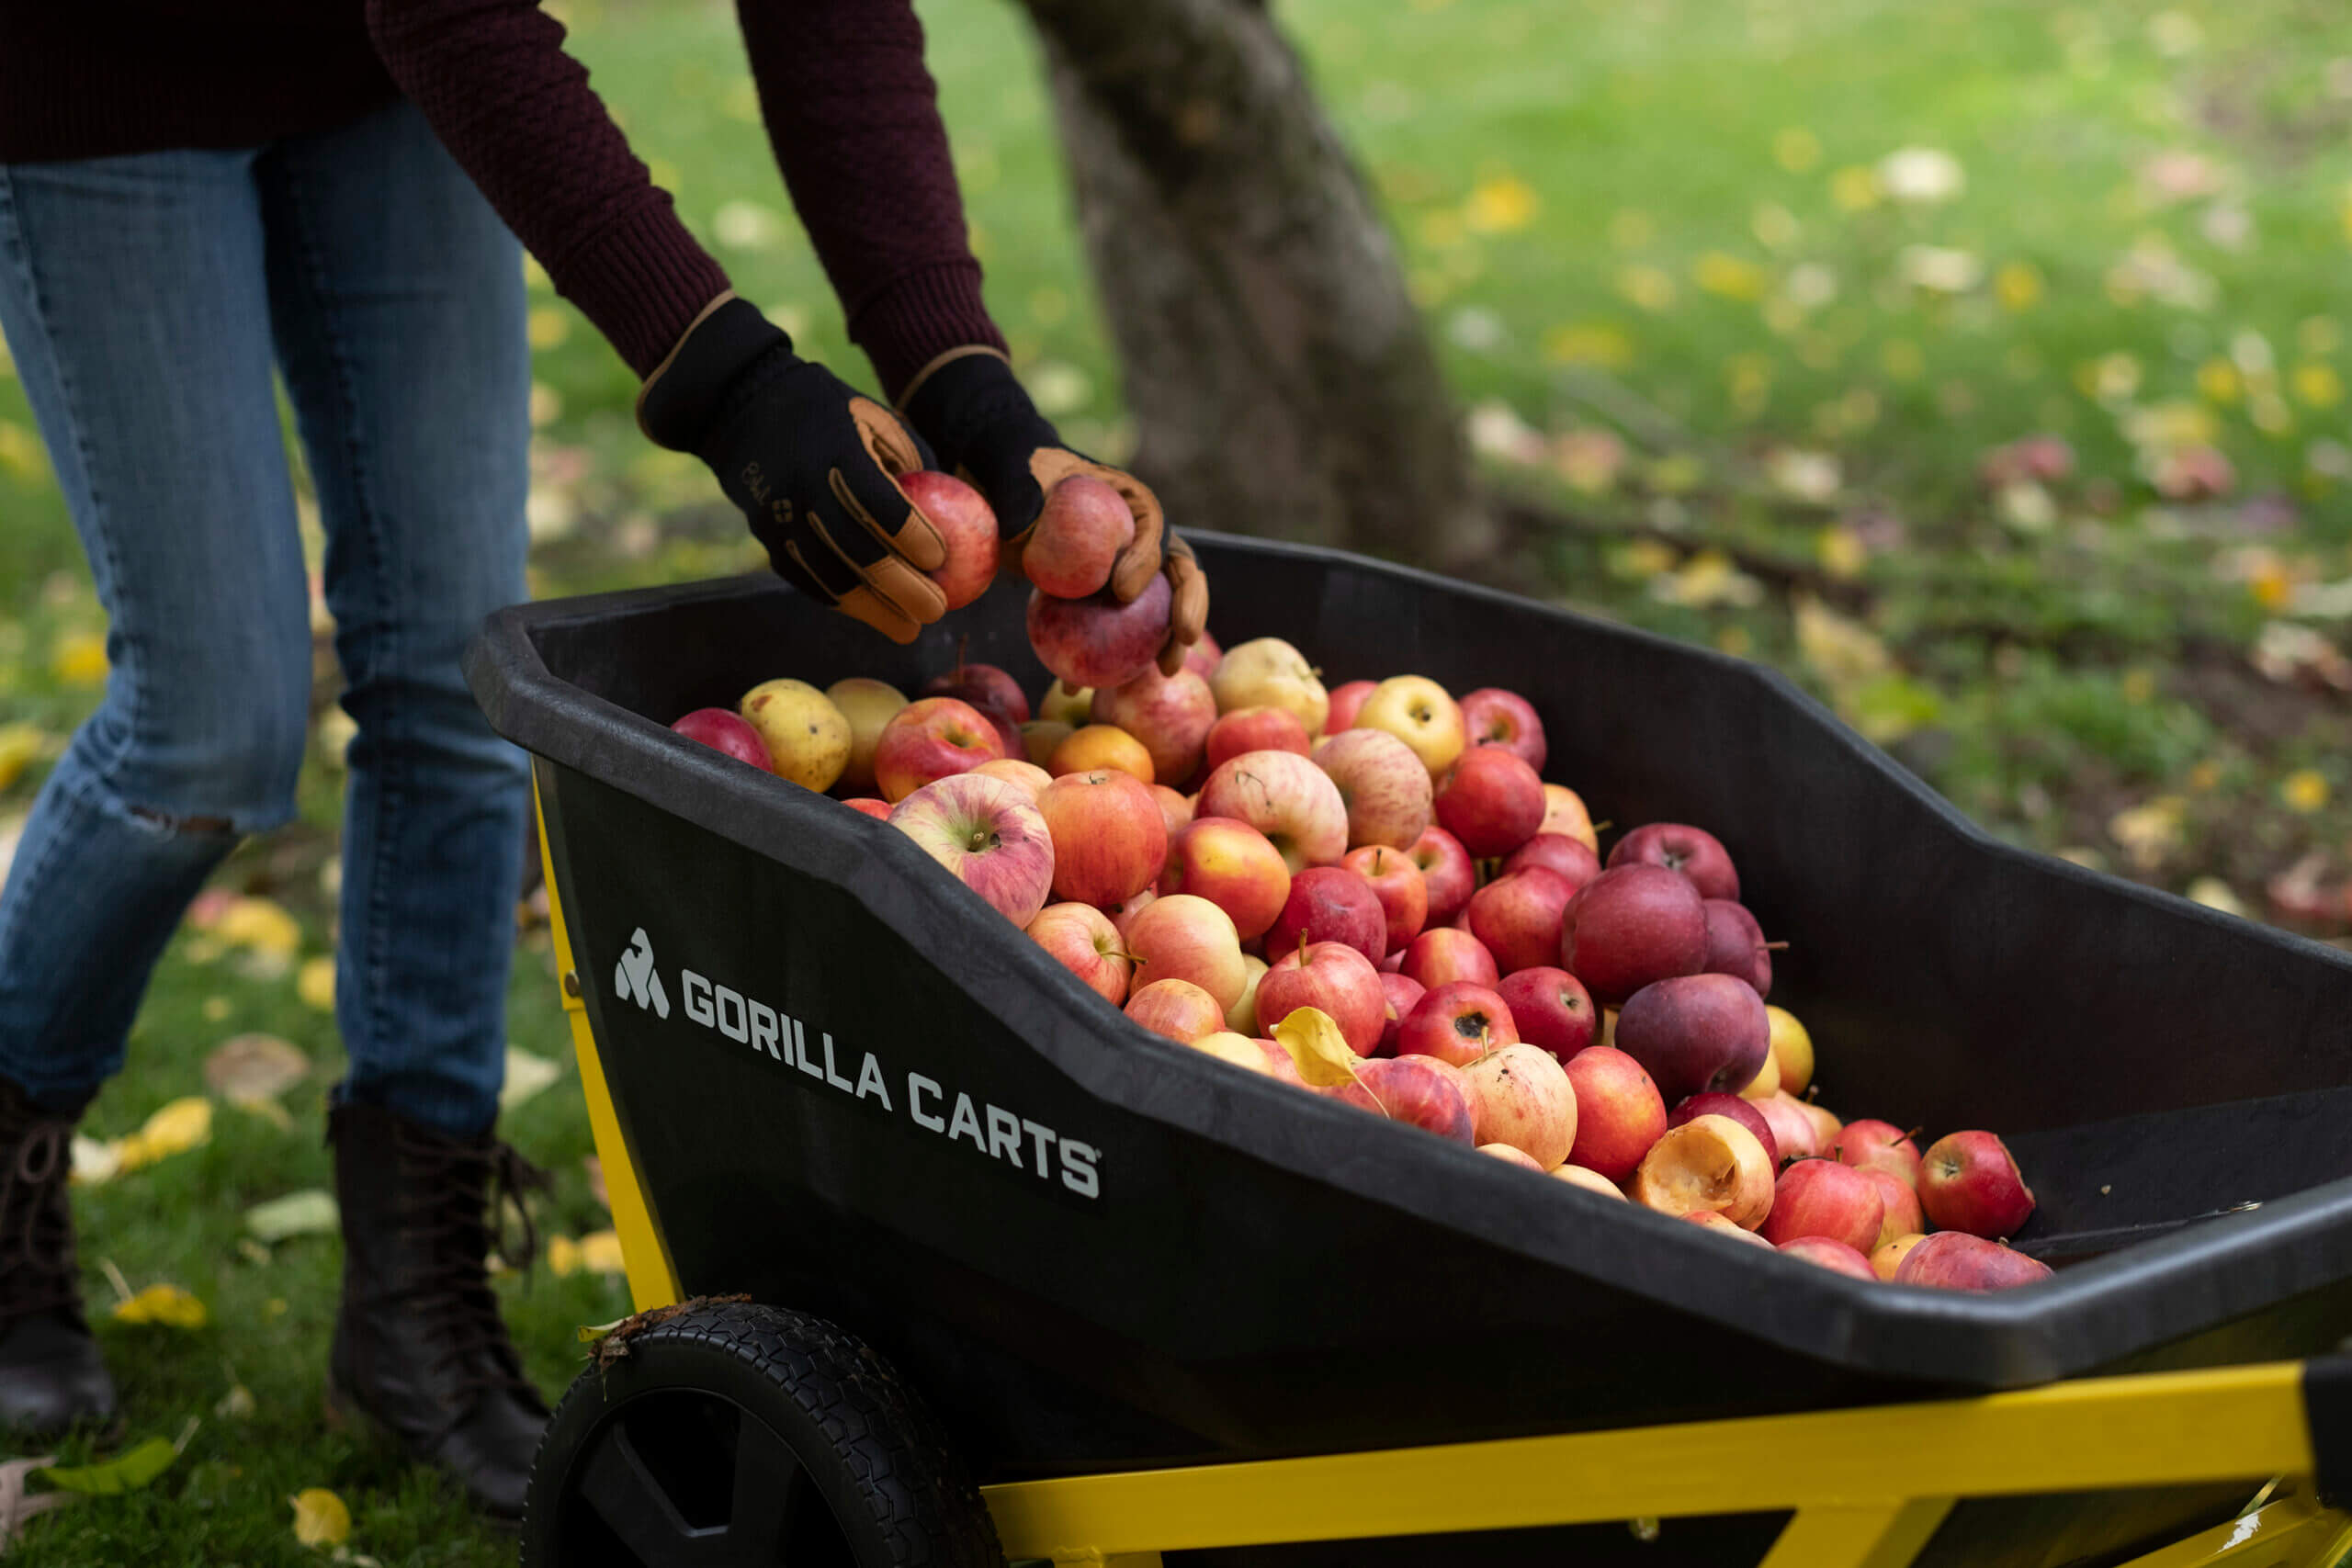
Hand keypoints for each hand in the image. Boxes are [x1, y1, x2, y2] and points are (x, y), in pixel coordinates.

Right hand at [640, 295, 944, 642]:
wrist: (743, 406)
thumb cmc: (831, 413)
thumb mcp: (878, 420)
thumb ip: (915, 464)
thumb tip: (959, 515)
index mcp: (839, 451)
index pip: (881, 505)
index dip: (914, 537)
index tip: (942, 559)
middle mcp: (806, 488)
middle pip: (859, 552)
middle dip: (903, 589)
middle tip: (938, 610)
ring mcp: (781, 518)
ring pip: (830, 577)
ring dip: (873, 610)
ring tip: (909, 628)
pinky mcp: (767, 538)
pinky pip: (806, 580)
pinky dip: (841, 602)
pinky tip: (871, 613)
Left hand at [900, 347, 1205, 673]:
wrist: (998, 490)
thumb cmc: (1009, 471)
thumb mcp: (1009, 473)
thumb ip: (1019, 493)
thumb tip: (1028, 527)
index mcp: (1130, 502)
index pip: (1153, 531)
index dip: (1145, 562)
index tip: (1119, 592)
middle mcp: (1138, 537)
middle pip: (1178, 572)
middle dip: (1188, 606)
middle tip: (1180, 639)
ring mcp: (1125, 569)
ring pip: (1157, 608)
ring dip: (1165, 641)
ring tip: (1164, 672)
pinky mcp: (1100, 598)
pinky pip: (1110, 630)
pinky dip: (1103, 659)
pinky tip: (1076, 688)